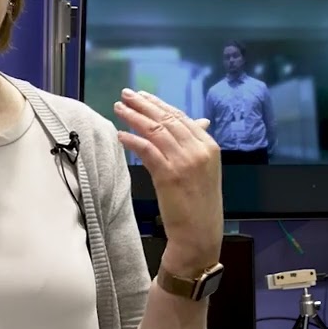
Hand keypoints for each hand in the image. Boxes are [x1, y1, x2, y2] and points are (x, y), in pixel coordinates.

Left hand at [114, 89, 221, 274]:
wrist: (199, 234)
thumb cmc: (200, 203)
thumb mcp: (205, 169)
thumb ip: (198, 144)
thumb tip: (200, 121)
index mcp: (209, 146)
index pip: (181, 117)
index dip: (159, 104)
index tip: (143, 96)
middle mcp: (198, 150)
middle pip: (167, 120)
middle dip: (144, 105)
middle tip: (126, 94)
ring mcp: (184, 162)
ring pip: (156, 131)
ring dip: (134, 117)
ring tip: (119, 108)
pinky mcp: (169, 175)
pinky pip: (147, 150)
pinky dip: (133, 140)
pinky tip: (120, 134)